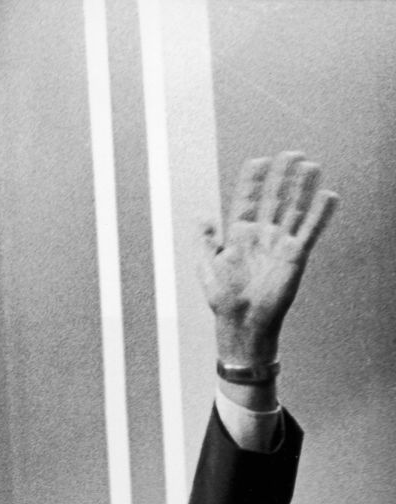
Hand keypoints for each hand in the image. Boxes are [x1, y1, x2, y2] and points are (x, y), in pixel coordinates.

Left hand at [200, 151, 337, 364]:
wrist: (241, 323)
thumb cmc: (223, 299)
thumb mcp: (207, 267)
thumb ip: (205, 241)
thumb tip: (202, 216)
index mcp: (239, 236)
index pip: (248, 201)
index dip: (253, 182)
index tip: (259, 161)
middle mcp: (262, 236)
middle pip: (275, 200)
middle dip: (282, 177)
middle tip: (291, 154)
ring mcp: (280, 245)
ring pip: (294, 210)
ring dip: (303, 188)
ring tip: (310, 166)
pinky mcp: (295, 257)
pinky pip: (309, 232)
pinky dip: (319, 215)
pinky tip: (328, 196)